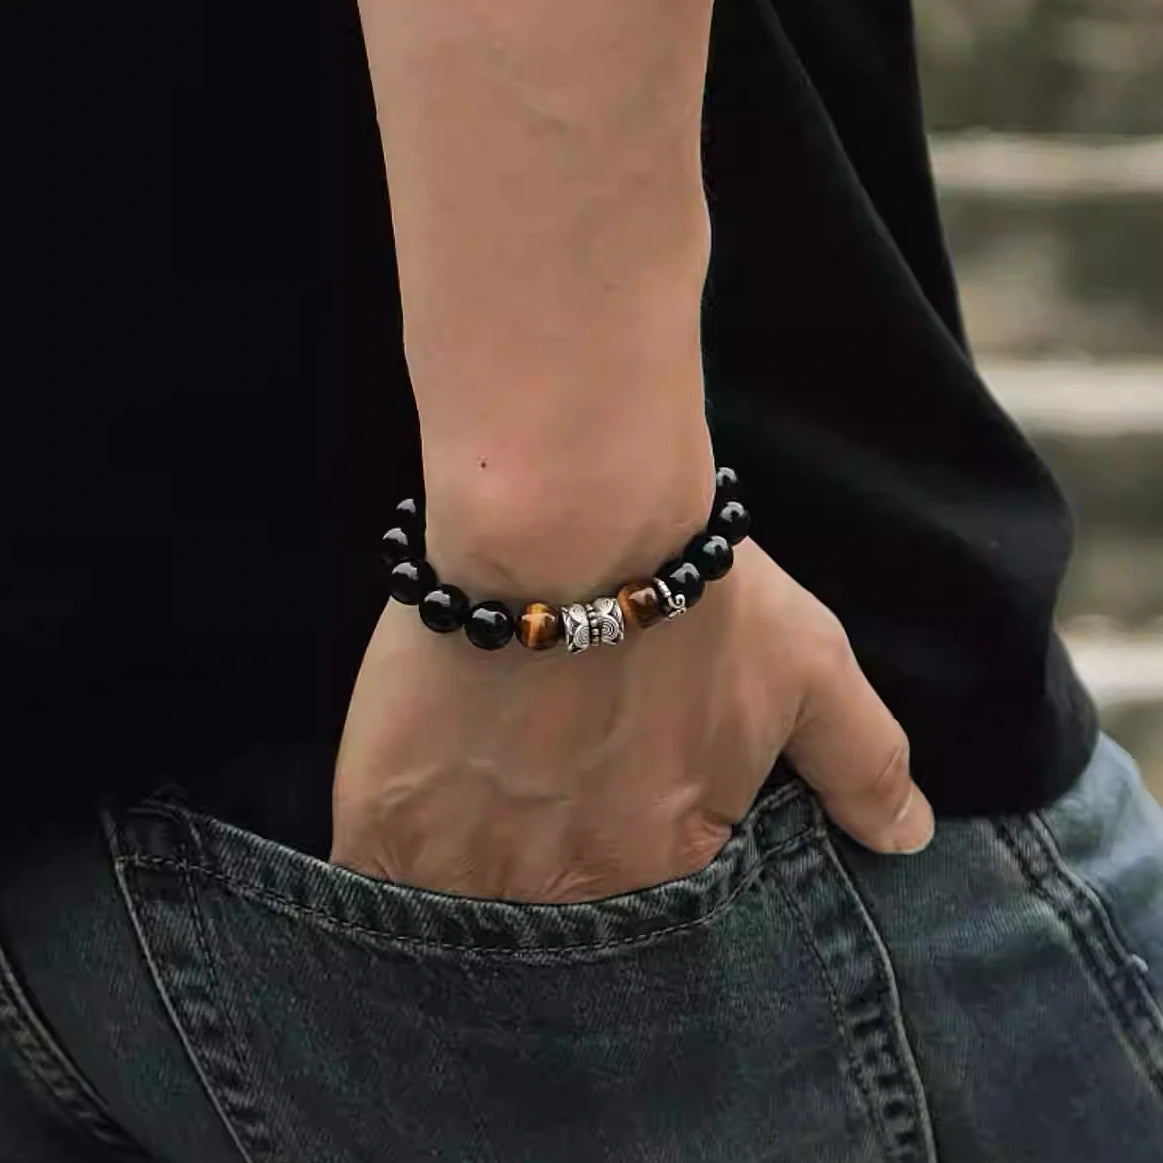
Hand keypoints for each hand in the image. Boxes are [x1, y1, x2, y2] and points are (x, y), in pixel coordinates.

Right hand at [331, 536, 934, 902]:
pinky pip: (378, 890)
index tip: (605, 820)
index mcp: (668, 863)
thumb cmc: (696, 597)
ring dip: (468, 890)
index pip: (655, 916)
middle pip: (554, 928)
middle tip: (531, 823)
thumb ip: (867, 763)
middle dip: (548, 889)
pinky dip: (388, 877)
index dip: (630, 864)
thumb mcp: (811, 671)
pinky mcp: (387, 827)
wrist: (568, 529)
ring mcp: (472, 866)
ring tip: (468, 836)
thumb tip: (912, 839)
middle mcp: (571, 890)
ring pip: (467, 920)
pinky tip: (397, 843)